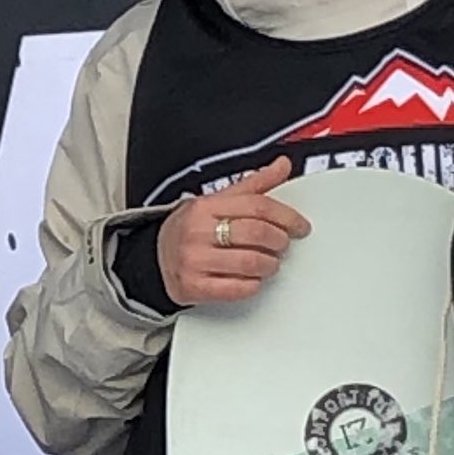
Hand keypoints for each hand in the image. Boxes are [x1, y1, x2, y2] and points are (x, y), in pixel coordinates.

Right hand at [158, 157, 310, 305]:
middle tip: (282, 244)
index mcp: (206, 207)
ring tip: (269, 262)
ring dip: (270, 264)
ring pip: (250, 263)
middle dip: (279, 241)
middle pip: (257, 234)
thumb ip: (253, 185)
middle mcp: (197, 232)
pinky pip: (236, 289)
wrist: (154, 257)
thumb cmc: (189, 229)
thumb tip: (282, 166)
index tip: (299, 226)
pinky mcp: (194, 287)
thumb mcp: (217, 201)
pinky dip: (253, 285)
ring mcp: (194, 261)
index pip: (258, 206)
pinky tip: (252, 278)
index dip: (286, 216)